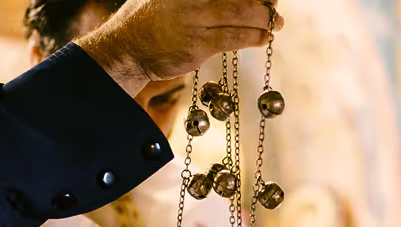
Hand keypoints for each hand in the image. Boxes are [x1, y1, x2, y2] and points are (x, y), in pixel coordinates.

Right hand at [76, 0, 284, 95]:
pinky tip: (264, 37)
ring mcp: (195, 17)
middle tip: (274, 4)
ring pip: (242, 12)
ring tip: (275, 23)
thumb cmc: (148, 19)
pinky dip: (255, 36)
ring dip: (264, 18)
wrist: (125, 48)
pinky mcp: (199, 44)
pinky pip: (235, 37)